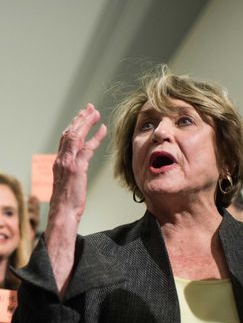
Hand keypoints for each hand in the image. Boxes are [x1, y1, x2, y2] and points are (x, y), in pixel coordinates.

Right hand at [45, 103, 106, 295]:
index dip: (74, 125)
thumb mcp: (69, 181)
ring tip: (96, 113)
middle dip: (80, 118)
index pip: (66, 138)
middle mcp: (61, 158)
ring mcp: (68, 163)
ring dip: (86, 123)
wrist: (63, 213)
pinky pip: (86, 149)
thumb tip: (79, 163)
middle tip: (90, 108)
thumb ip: (73, 168)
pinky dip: (95, 138)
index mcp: (60, 161)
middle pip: (70, 132)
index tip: (82, 115)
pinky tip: (103, 129)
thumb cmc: (68, 200)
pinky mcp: (76, 168)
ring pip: (75, 136)